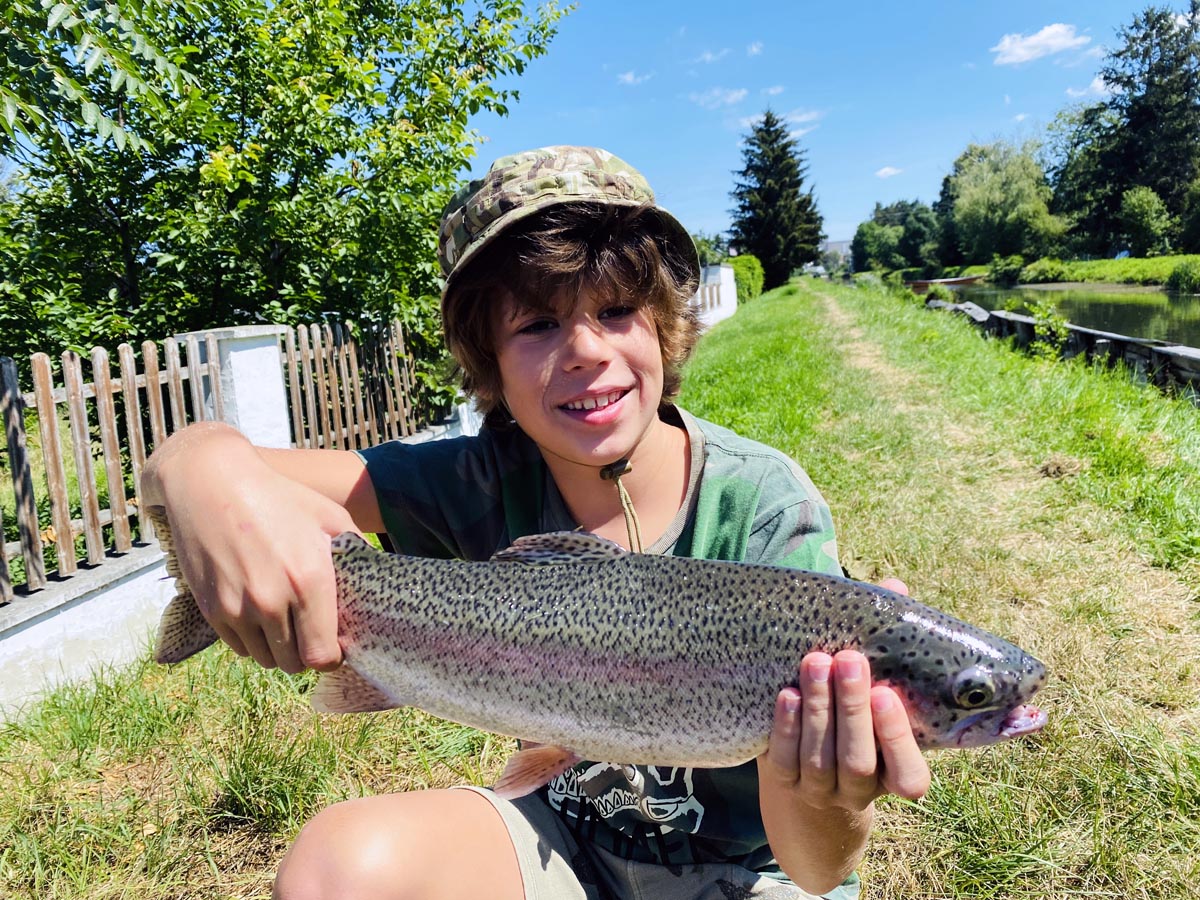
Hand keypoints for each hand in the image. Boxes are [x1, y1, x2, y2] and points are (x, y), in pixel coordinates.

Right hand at [145, 425, 359, 672]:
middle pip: (294, 664)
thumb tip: (375, 585)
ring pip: (265, 658)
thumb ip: (355, 553)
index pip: (322, 655)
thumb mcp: (328, 516)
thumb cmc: (277, 497)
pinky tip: (259, 614)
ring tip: (285, 621)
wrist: (209, 482)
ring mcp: (237, 608)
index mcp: (308, 579)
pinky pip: (239, 647)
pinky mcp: (210, 609)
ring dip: (278, 648)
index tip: (335, 645)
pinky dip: (252, 639)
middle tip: (310, 632)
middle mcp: (271, 600)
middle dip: (306, 654)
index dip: (332, 657)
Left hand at [759, 648, 930, 813]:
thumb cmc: (854, 728)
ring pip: (819, 758)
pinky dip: (787, 726)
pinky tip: (788, 694)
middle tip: (849, 660)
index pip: (908, 775)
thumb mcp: (877, 720)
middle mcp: (857, 792)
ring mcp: (820, 792)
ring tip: (817, 663)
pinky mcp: (786, 783)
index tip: (884, 693)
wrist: (806, 770)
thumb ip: (882, 699)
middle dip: (852, 708)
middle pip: (858, 761)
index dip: (896, 737)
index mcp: (893, 778)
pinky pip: (785, 759)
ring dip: (818, 707)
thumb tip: (882, 651)